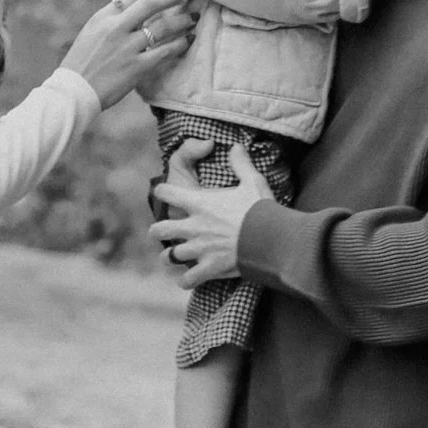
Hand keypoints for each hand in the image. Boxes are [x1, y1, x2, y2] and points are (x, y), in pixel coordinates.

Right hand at [60, 0, 191, 107]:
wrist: (74, 92)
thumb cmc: (80, 65)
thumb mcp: (89, 34)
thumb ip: (109, 22)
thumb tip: (130, 12)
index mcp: (102, 18)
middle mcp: (116, 28)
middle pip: (149, 4)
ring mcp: (127, 47)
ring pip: (162, 27)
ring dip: (181, 21)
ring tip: (192, 19)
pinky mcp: (137, 67)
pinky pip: (165, 51)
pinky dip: (179, 44)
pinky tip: (188, 41)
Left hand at [149, 141, 268, 287]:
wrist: (270, 239)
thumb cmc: (260, 209)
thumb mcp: (252, 181)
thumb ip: (241, 163)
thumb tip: (236, 146)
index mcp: (200, 204)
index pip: (166, 193)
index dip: (162, 191)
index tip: (163, 192)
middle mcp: (194, 226)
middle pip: (160, 229)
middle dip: (157, 230)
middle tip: (159, 230)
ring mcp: (200, 249)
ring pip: (170, 256)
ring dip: (169, 256)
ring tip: (170, 256)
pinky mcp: (209, 268)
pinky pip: (188, 279)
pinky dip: (186, 281)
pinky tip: (186, 280)